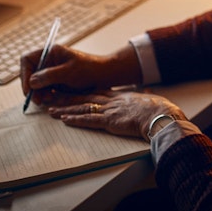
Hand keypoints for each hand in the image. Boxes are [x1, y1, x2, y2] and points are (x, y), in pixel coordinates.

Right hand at [19, 42, 141, 99]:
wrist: (105, 75)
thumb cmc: (89, 69)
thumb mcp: (69, 72)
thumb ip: (49, 76)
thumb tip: (32, 81)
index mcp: (50, 52)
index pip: (28, 60)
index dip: (24, 74)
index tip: (28, 88)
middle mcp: (49, 61)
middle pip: (30, 73)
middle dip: (31, 87)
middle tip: (36, 100)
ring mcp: (52, 71)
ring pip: (37, 83)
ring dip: (38, 93)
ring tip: (46, 100)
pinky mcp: (57, 81)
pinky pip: (45, 88)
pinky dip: (45, 95)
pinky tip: (51, 99)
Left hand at [46, 89, 184, 139]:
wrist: (160, 115)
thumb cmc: (159, 110)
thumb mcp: (151, 99)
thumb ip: (145, 96)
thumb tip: (148, 93)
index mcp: (120, 96)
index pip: (96, 92)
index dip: (82, 91)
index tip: (70, 89)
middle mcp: (111, 101)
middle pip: (84, 97)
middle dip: (67, 97)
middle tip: (52, 95)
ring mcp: (109, 111)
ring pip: (82, 108)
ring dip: (65, 109)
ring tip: (51, 109)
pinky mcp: (109, 122)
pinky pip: (88, 120)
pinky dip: (75, 120)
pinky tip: (64, 119)